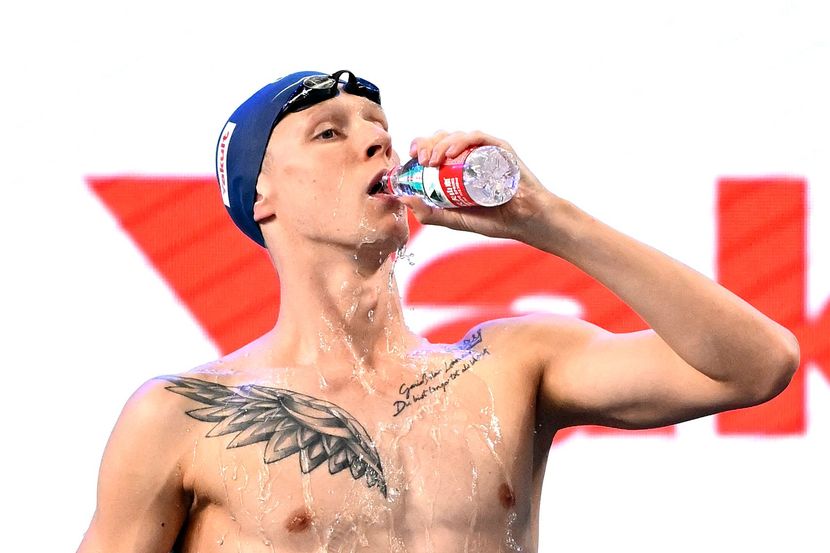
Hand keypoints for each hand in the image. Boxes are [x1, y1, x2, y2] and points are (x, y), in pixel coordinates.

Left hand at [401, 130, 556, 244]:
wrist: (525, 221)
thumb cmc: (494, 220)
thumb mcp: (454, 220)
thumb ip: (429, 213)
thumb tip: (403, 198)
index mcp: (457, 168)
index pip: (434, 149)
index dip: (420, 148)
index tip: (412, 158)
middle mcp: (469, 156)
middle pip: (442, 139)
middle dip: (427, 145)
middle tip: (422, 161)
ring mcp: (484, 151)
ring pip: (457, 136)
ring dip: (440, 144)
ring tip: (433, 161)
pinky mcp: (499, 149)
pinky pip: (478, 137)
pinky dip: (461, 141)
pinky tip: (450, 153)